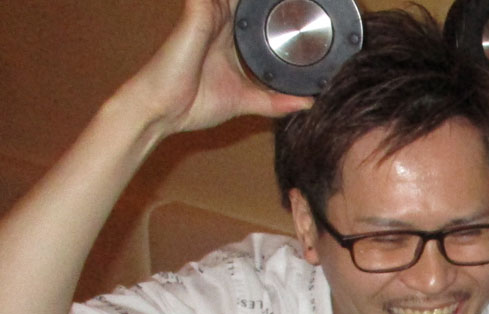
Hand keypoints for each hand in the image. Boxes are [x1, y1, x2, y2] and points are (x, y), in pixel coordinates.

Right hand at [119, 0, 312, 134]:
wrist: (163, 110)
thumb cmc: (193, 103)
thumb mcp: (244, 100)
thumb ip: (275, 101)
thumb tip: (307, 104)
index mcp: (231, 35)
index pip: (258, 9)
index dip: (276, 6)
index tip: (304, 5)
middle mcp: (221, 19)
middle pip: (248, 1)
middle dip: (275, 1)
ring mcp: (210, 12)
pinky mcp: (199, 12)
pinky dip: (239, 0)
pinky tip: (259, 2)